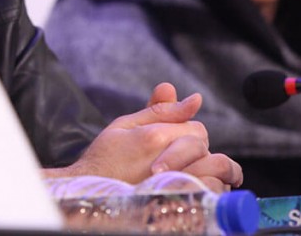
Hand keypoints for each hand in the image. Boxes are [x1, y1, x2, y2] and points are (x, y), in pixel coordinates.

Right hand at [42, 82, 242, 190]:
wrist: (89, 194)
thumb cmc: (105, 158)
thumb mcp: (125, 125)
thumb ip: (161, 110)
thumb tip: (195, 98)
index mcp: (154, 137)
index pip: (197, 129)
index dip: (187, 133)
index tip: (173, 141)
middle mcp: (167, 160)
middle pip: (204, 148)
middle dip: (195, 150)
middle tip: (175, 157)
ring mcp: (173, 184)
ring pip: (210, 171)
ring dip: (205, 170)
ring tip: (186, 173)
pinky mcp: (176, 202)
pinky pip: (206, 193)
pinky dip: (204, 189)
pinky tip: (189, 188)